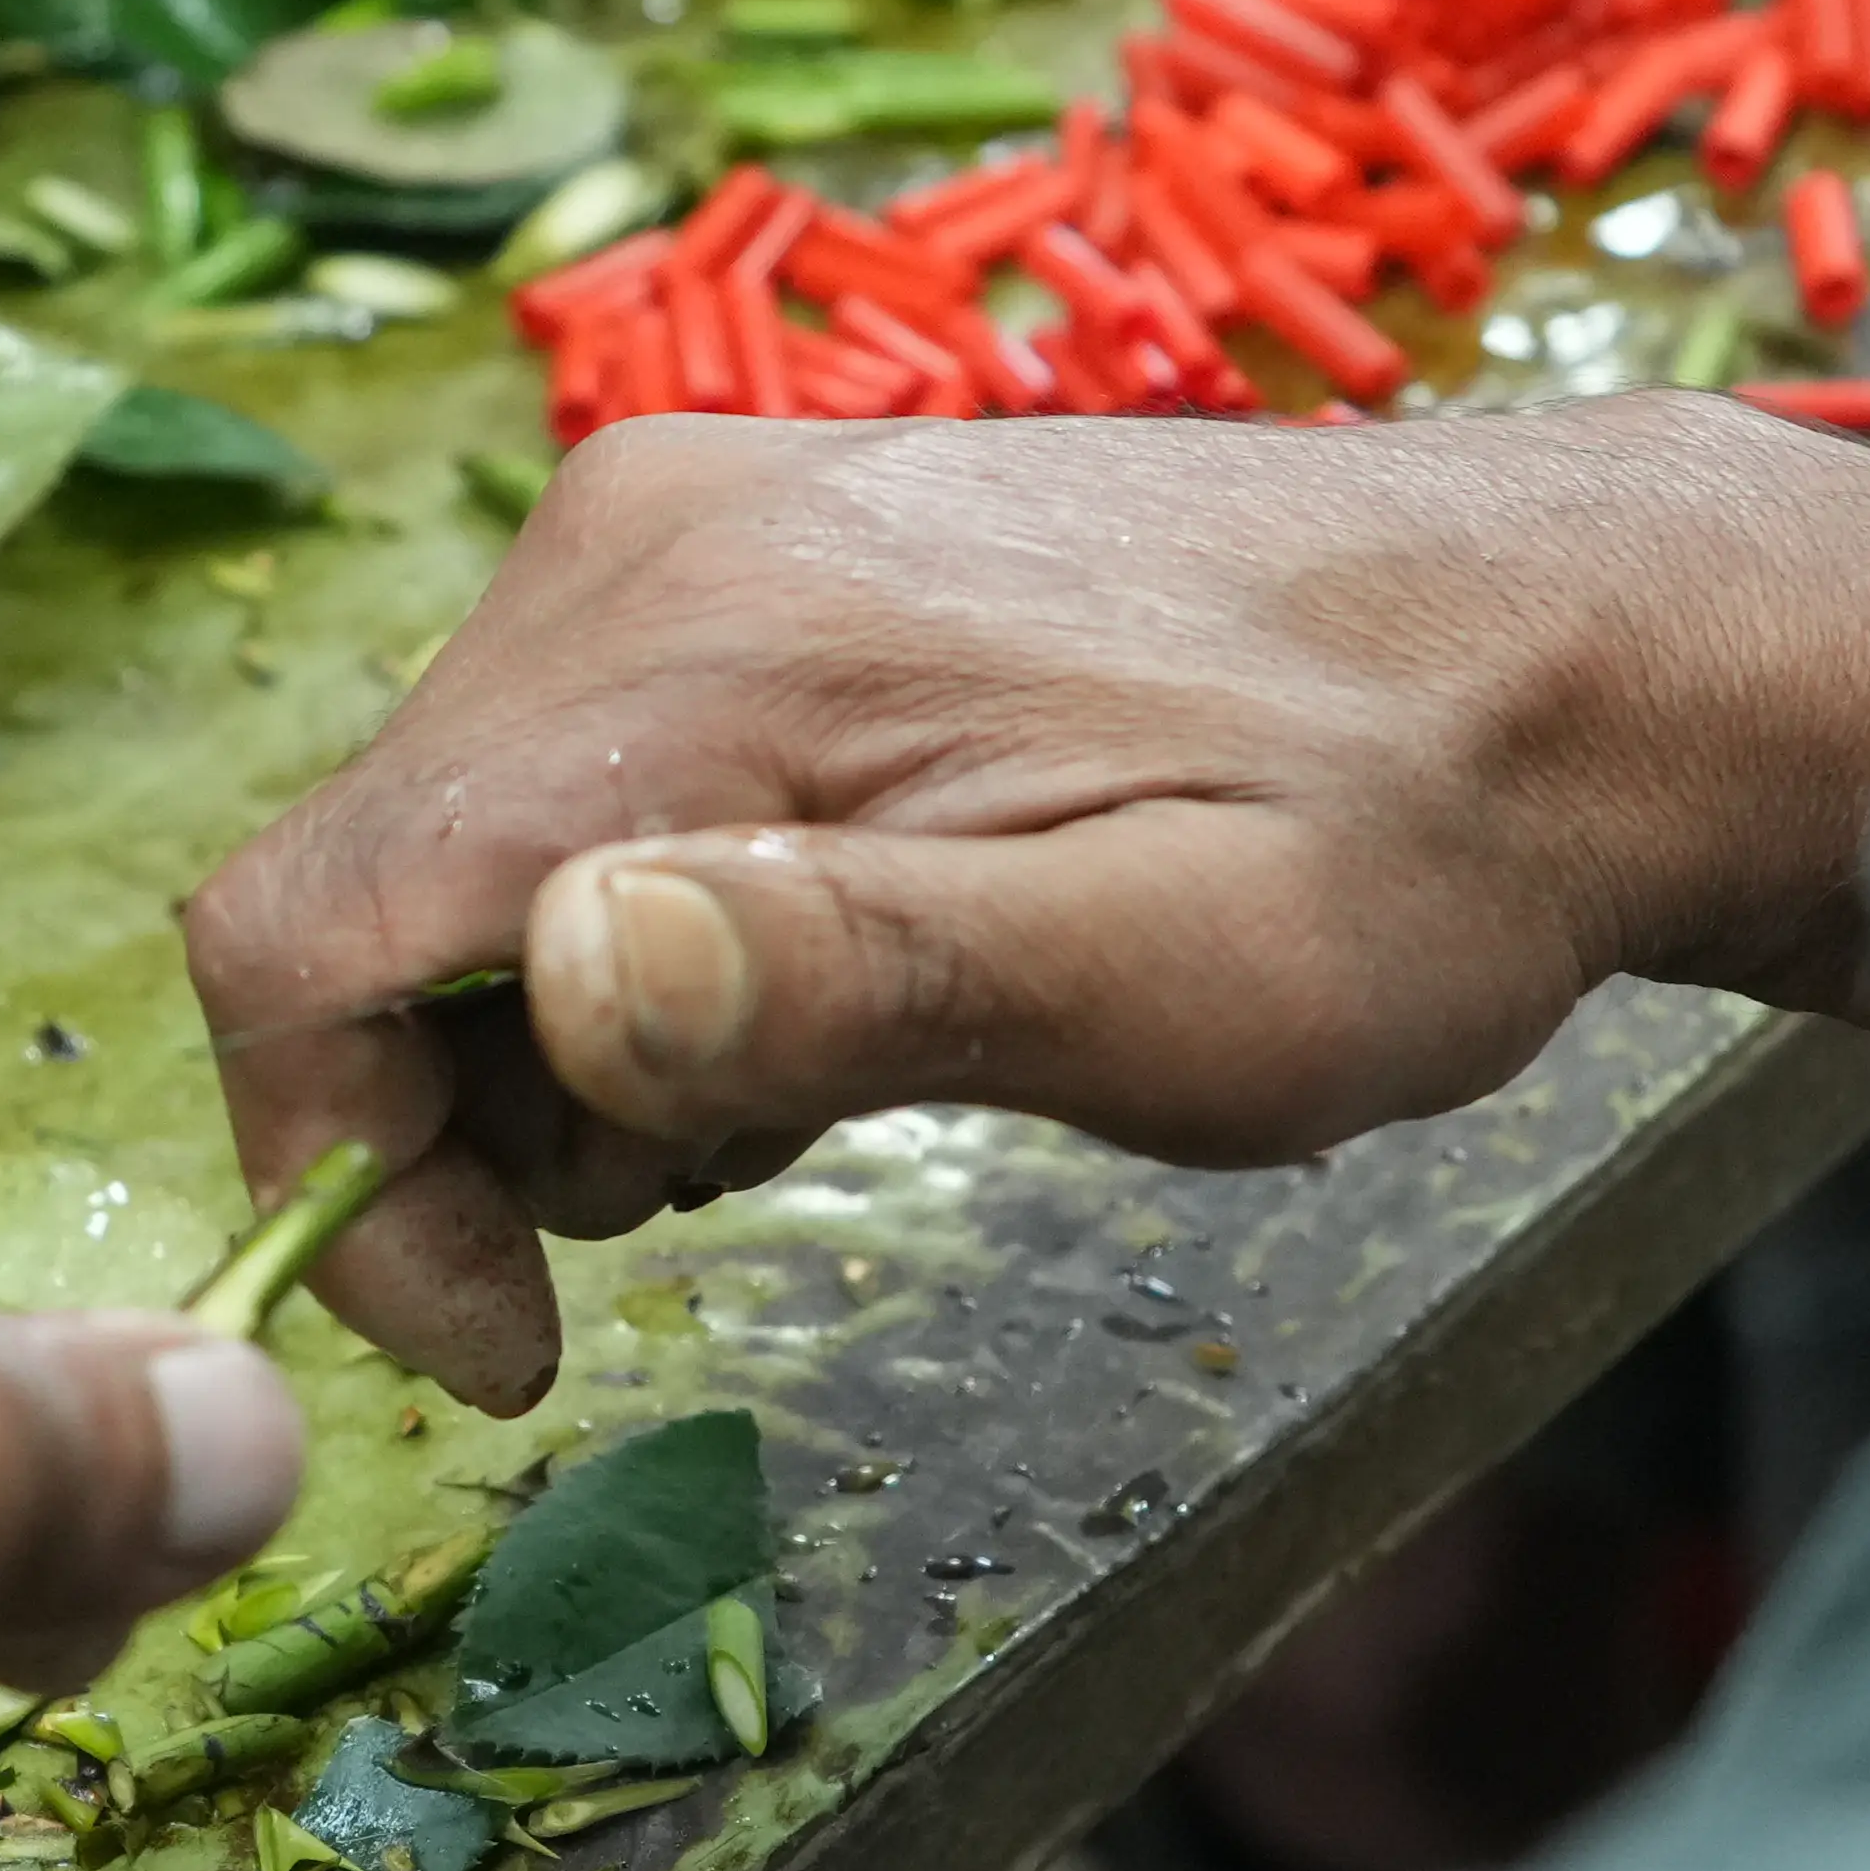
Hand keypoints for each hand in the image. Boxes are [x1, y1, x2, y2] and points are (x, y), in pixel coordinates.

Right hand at [180, 396, 1869, 1409]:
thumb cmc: (1396, 854)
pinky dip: (634, 937)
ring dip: (564, 1040)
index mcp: (702, 649)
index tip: (511, 1343)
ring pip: (456, 852)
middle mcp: (640, 546)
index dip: (347, 1177)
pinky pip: (559, 785)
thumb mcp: (1173, 985)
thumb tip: (566, 983)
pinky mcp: (743, 549)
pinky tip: (836, 983)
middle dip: (475, 1118)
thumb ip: (857, 979)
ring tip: (825, 1088)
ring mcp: (686, 527)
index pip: (312, 930)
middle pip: (365, 896)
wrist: (1558, 654)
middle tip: (734, 1193)